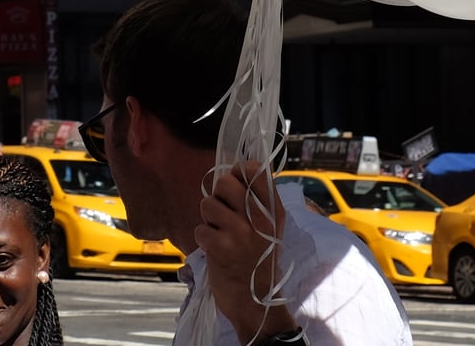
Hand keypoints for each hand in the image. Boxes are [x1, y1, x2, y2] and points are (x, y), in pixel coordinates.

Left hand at [196, 162, 297, 341]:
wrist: (257, 304)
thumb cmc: (259, 263)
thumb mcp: (269, 230)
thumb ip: (256, 202)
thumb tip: (234, 171)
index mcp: (274, 211)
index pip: (256, 171)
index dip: (239, 173)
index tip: (236, 186)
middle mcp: (259, 218)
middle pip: (226, 182)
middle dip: (218, 196)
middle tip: (224, 215)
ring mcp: (240, 233)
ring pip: (208, 204)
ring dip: (208, 220)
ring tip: (220, 235)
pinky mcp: (221, 248)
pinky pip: (200, 229)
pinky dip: (203, 240)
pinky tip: (216, 251)